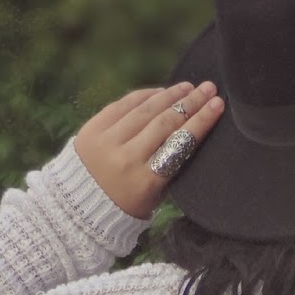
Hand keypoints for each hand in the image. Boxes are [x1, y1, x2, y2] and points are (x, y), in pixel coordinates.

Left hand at [74, 81, 224, 220]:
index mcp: (145, 182)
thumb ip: (170, 169)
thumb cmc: (125, 206)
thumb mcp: (153, 198)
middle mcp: (126, 158)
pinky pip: (123, 105)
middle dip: (191, 103)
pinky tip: (161, 91)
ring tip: (189, 86)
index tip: (217, 105)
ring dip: (170, 95)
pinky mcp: (93, 128)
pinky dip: (144, 96)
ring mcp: (107, 141)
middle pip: (165, 123)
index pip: (179, 144)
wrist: (77, 207)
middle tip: (209, 89)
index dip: (200, 122)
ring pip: (145, 110)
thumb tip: (190, 132)